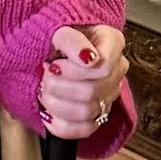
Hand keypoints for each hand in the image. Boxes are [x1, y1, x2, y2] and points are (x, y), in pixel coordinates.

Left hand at [38, 22, 125, 140]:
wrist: (52, 50)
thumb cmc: (58, 37)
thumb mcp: (58, 28)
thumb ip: (72, 39)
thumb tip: (88, 56)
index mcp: (113, 43)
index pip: (104, 66)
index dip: (75, 71)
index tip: (55, 64)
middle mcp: (116, 71)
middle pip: (93, 91)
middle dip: (60, 86)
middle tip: (45, 75)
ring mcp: (108, 95)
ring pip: (87, 112)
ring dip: (56, 104)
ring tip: (44, 90)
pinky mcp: (97, 115)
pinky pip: (84, 131)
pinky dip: (60, 125)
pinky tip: (48, 113)